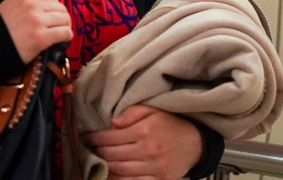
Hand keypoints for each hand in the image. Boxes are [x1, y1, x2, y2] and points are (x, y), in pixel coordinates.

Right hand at [0, 0, 72, 62]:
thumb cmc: (0, 27)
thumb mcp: (9, 3)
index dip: (53, 8)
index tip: (52, 17)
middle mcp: (31, 4)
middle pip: (60, 7)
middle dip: (62, 17)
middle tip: (60, 26)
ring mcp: (37, 20)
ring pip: (64, 19)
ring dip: (65, 26)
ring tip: (61, 32)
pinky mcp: (41, 37)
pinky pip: (64, 32)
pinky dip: (67, 36)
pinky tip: (63, 39)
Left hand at [82, 106, 202, 179]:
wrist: (195, 142)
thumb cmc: (169, 123)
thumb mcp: (151, 109)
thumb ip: (130, 112)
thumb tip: (112, 123)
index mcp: (144, 131)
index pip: (109, 138)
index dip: (94, 139)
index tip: (87, 138)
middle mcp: (148, 151)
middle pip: (111, 156)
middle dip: (97, 153)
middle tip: (89, 149)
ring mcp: (154, 168)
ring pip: (120, 172)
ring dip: (105, 167)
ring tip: (98, 161)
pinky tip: (112, 174)